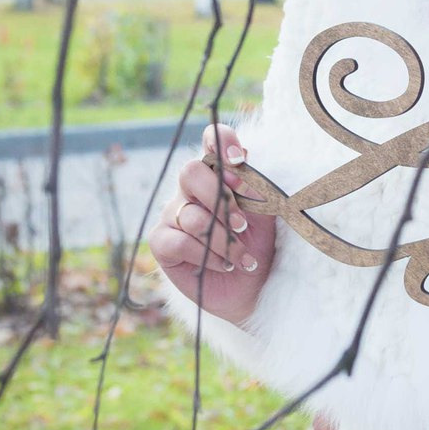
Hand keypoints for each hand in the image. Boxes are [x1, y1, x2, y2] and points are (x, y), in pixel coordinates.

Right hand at [145, 126, 274, 322]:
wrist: (251, 288)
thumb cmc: (257, 246)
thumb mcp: (265, 215)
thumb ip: (256, 188)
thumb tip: (245, 161)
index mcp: (218, 174)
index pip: (211, 141)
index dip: (220, 143)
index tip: (239, 160)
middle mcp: (191, 189)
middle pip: (191, 172)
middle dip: (219, 197)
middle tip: (242, 224)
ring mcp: (173, 214)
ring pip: (190, 214)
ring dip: (221, 237)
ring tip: (241, 255)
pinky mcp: (162, 242)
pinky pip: (179, 241)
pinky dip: (206, 255)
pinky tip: (224, 265)